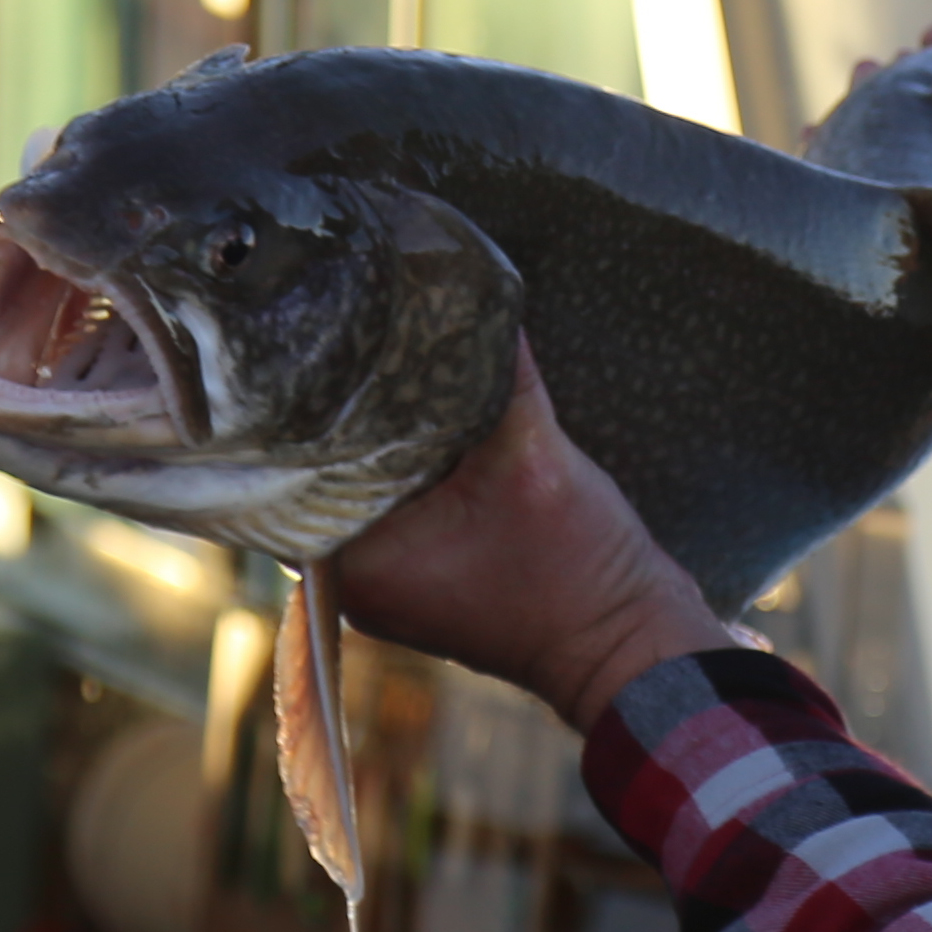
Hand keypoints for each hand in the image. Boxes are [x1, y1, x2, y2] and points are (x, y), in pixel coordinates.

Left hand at [320, 351, 738, 730]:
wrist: (632, 648)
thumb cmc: (580, 573)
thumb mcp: (535, 455)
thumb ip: (500, 373)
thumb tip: (476, 283)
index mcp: (355, 562)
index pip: (299, 462)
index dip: (315, 398)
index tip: (330, 340)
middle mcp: (352, 580)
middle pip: (325, 471)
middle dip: (350, 411)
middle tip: (360, 335)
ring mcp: (386, 582)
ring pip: (362, 484)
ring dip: (384, 436)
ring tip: (395, 362)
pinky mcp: (421, 573)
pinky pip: (394, 503)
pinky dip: (410, 464)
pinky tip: (431, 413)